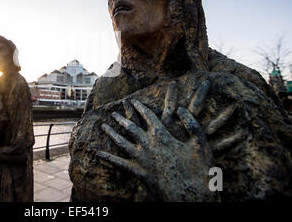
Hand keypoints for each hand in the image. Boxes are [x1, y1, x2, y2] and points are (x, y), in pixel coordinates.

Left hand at [96, 80, 218, 200]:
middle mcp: (148, 145)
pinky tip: (98, 153)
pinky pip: (119, 163)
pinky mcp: (138, 172)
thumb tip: (181, 109)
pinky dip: (108, 157)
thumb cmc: (199, 170)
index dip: (140, 107)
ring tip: (104, 126)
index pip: (148, 116)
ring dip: (112, 133)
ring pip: (121, 142)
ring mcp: (141, 159)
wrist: (192, 197)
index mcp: (162, 135)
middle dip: (121, 118)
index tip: (133, 101)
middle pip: (131, 127)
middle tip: (114, 112)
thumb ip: (191, 123)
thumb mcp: (200, 143)